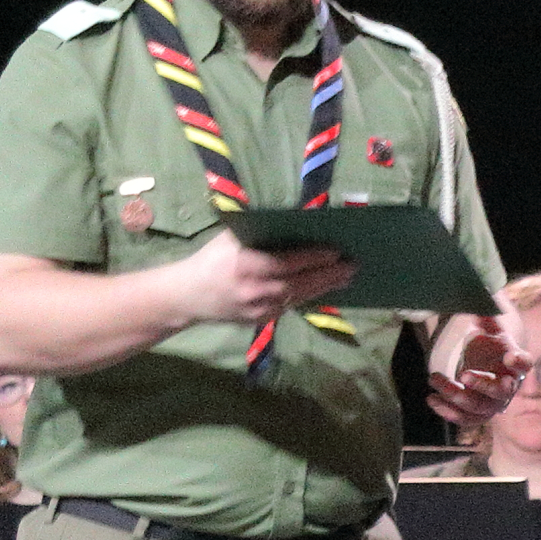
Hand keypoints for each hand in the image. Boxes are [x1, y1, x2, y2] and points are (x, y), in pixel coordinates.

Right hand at [173, 229, 354, 322]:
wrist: (187, 297)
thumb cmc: (210, 260)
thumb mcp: (230, 238)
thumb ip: (259, 232)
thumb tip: (294, 219)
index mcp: (247, 265)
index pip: (289, 262)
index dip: (315, 257)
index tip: (336, 250)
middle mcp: (256, 289)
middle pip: (300, 283)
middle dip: (329, 275)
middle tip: (352, 265)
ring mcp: (259, 309)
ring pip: (299, 297)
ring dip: (325, 287)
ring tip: (346, 277)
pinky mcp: (261, 320)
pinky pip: (291, 307)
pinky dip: (310, 297)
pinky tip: (325, 288)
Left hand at [428, 314, 530, 424]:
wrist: (489, 370)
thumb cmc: (492, 349)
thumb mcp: (490, 331)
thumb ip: (486, 319)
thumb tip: (481, 300)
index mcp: (515, 365)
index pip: (525, 364)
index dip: (519, 361)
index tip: (510, 356)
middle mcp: (508, 388)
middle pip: (500, 392)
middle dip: (482, 385)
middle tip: (463, 374)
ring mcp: (493, 405)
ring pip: (477, 407)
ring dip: (455, 395)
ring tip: (434, 378)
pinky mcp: (477, 416)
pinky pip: (464, 419)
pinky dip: (447, 412)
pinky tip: (431, 399)